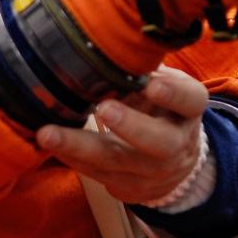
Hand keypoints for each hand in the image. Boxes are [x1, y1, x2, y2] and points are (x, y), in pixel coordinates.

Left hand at [36, 66, 207, 204]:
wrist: (175, 162)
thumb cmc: (161, 108)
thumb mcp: (163, 85)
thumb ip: (142, 71)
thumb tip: (105, 48)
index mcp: (188, 110)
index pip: (189, 100)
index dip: (173, 94)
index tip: (151, 85)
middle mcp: (176, 145)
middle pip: (158, 141)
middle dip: (129, 126)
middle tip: (103, 109)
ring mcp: (153, 172)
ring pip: (116, 162)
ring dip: (78, 148)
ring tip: (48, 134)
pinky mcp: (129, 188)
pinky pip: (96, 175)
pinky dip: (71, 159)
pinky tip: (50, 145)